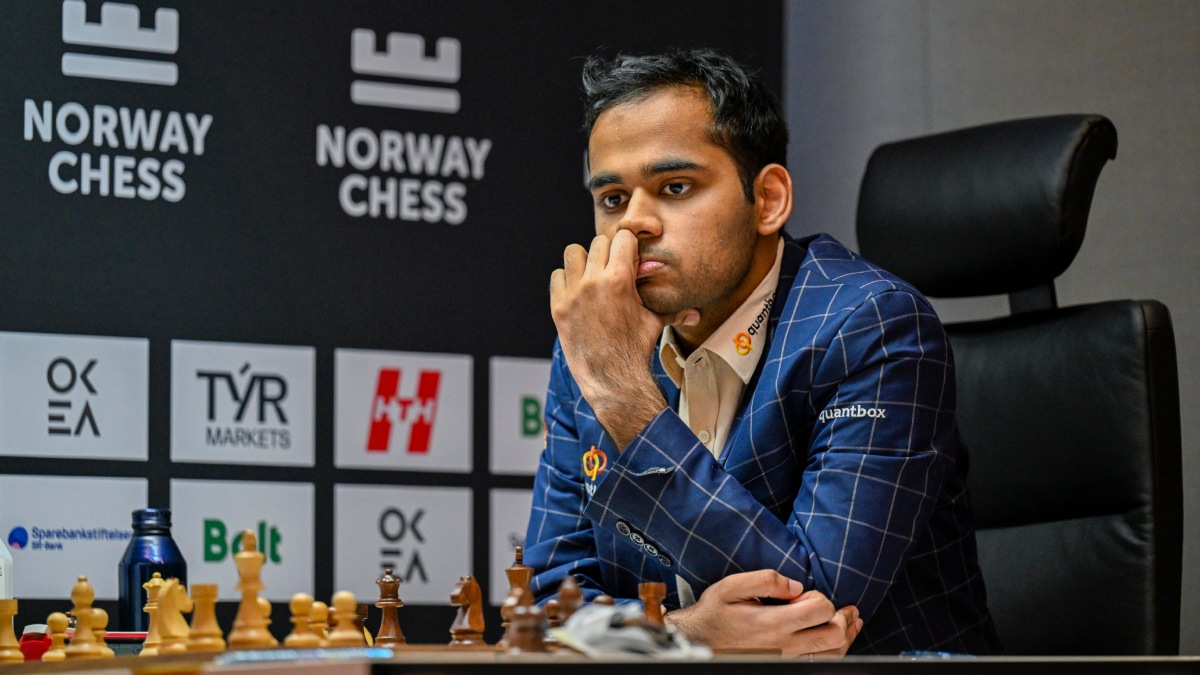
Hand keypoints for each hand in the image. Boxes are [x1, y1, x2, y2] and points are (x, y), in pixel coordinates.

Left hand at [550, 230, 697, 447]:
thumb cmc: (635, 350)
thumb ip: (674, 311)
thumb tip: (696, 315)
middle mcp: (594, 282)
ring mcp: (573, 294)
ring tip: (592, 277)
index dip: (628, 245)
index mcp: (620, 280)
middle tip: (612, 269)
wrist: (612, 379)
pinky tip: (577, 293)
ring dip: (583, 261)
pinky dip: (566, 280)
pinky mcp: (558, 307)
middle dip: (608, 252)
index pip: (623, 237)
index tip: (629, 255)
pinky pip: (557, 276)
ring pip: (572, 252)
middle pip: (598, 242)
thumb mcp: (654, 323)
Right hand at [665, 570, 861, 657]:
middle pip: (834, 635)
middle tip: (847, 609)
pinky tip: (837, 641)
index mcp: (774, 622)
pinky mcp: (783, 665)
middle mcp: (784, 645)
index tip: (807, 595)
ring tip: (852, 623)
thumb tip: (795, 585)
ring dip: (847, 637)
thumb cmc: (714, 612)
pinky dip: (834, 652)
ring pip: (832, 654)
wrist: (699, 641)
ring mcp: (786, 659)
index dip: (822, 598)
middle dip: (845, 619)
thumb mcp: (732, 586)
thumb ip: (766, 580)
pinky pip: (819, 664)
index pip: (821, 610)